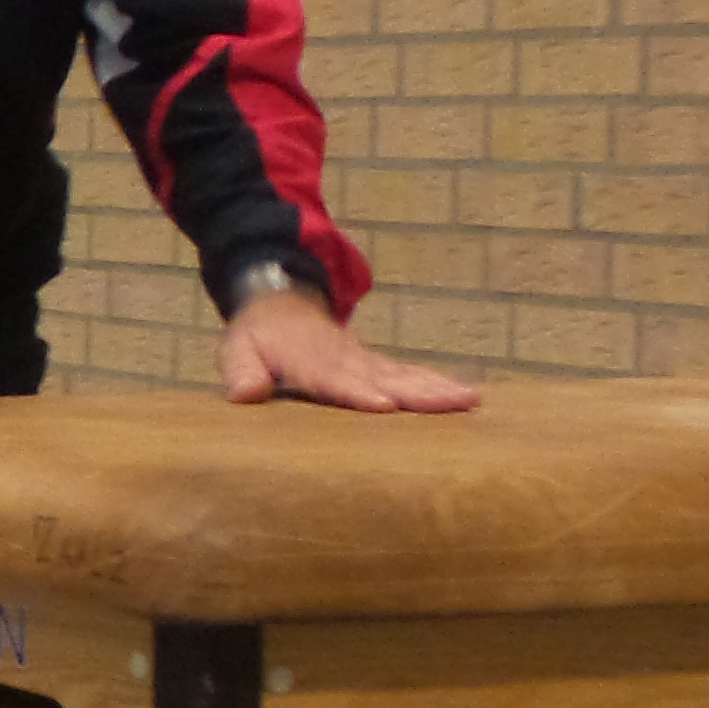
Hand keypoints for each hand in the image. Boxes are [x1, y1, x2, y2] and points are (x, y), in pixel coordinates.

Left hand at [218, 290, 479, 413]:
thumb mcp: (237, 350)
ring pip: (406, 374)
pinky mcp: (377, 364)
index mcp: (310, 359)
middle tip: (455, 402)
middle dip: (419, 391)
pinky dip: (438, 383)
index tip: (385, 404)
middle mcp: (345, 359)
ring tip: (471, 399)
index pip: (335, 378)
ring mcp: (365, 360)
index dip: (358, 391)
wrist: (282, 304)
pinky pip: (411, 373)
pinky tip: (466, 397)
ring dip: (439, 387)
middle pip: (385, 376)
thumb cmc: (258, 337)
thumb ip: (241, 371)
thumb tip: (244, 394)